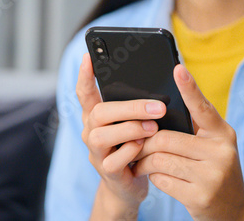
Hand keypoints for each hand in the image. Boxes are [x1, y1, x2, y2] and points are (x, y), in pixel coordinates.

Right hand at [76, 53, 165, 215]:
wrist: (128, 186)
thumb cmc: (135, 148)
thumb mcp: (133, 124)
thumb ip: (135, 108)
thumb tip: (159, 85)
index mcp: (96, 117)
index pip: (84, 93)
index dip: (84, 76)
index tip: (88, 57)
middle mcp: (91, 132)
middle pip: (98, 112)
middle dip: (129, 107)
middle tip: (158, 108)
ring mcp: (96, 153)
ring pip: (102, 135)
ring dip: (131, 128)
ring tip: (153, 127)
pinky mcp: (107, 172)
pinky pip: (114, 160)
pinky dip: (131, 151)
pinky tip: (144, 148)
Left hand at [133, 64, 243, 220]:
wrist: (234, 210)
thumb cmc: (215, 170)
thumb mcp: (213, 146)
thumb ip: (195, 128)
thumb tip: (161, 107)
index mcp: (223, 134)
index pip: (202, 107)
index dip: (189, 88)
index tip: (177, 69)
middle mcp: (221, 152)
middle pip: (166, 138)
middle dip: (145, 143)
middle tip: (134, 144)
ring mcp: (211, 176)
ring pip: (160, 159)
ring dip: (144, 161)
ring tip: (140, 161)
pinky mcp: (199, 197)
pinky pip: (162, 179)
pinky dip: (153, 176)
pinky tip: (155, 176)